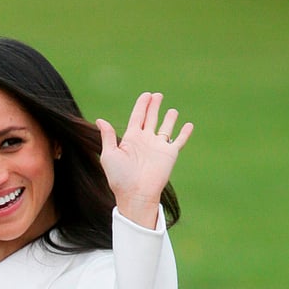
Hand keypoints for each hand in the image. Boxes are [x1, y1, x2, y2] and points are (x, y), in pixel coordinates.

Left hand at [96, 92, 193, 228]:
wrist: (136, 193)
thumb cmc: (120, 177)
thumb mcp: (109, 154)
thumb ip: (108, 137)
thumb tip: (100, 120)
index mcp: (130, 139)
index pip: (137, 117)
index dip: (142, 105)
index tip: (146, 95)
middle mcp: (145, 140)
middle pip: (150, 118)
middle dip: (154, 106)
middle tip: (157, 95)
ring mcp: (158, 147)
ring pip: (165, 128)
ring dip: (169, 118)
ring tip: (172, 110)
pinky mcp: (170, 154)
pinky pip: (179, 140)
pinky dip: (184, 133)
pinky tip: (188, 125)